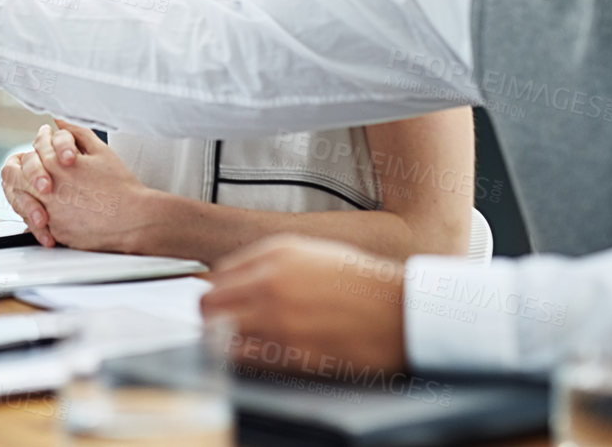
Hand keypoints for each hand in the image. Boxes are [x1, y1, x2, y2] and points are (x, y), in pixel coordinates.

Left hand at [1, 121, 150, 251]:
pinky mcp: (55, 231)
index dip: (41, 148)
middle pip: (18, 174)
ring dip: (28, 192)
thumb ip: (76, 132)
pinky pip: (35, 222)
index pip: (35, 150)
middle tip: (36, 172)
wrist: (133, 219)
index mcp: (57, 164)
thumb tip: (59, 121)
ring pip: (23, 198)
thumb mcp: (100, 151)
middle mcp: (49, 188)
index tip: (47, 150)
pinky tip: (51, 210)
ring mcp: (50, 211)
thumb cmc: (120, 187)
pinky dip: (39, 214)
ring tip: (44, 192)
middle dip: (24, 170)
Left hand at [202, 235, 407, 375]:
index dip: (216, 291)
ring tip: (239, 342)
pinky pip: (244, 359)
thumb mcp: (311, 252)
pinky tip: (256, 356)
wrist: (402, 311)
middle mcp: (271, 283)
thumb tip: (224, 277)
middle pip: (209, 303)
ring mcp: (280, 319)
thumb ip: (266, 260)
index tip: (222, 302)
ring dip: (222, 339)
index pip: (216, 275)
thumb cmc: (360, 283)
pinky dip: (242, 359)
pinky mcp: (292, 353)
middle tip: (223, 324)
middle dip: (211, 315)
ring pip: (219, 333)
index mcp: (276, 254)